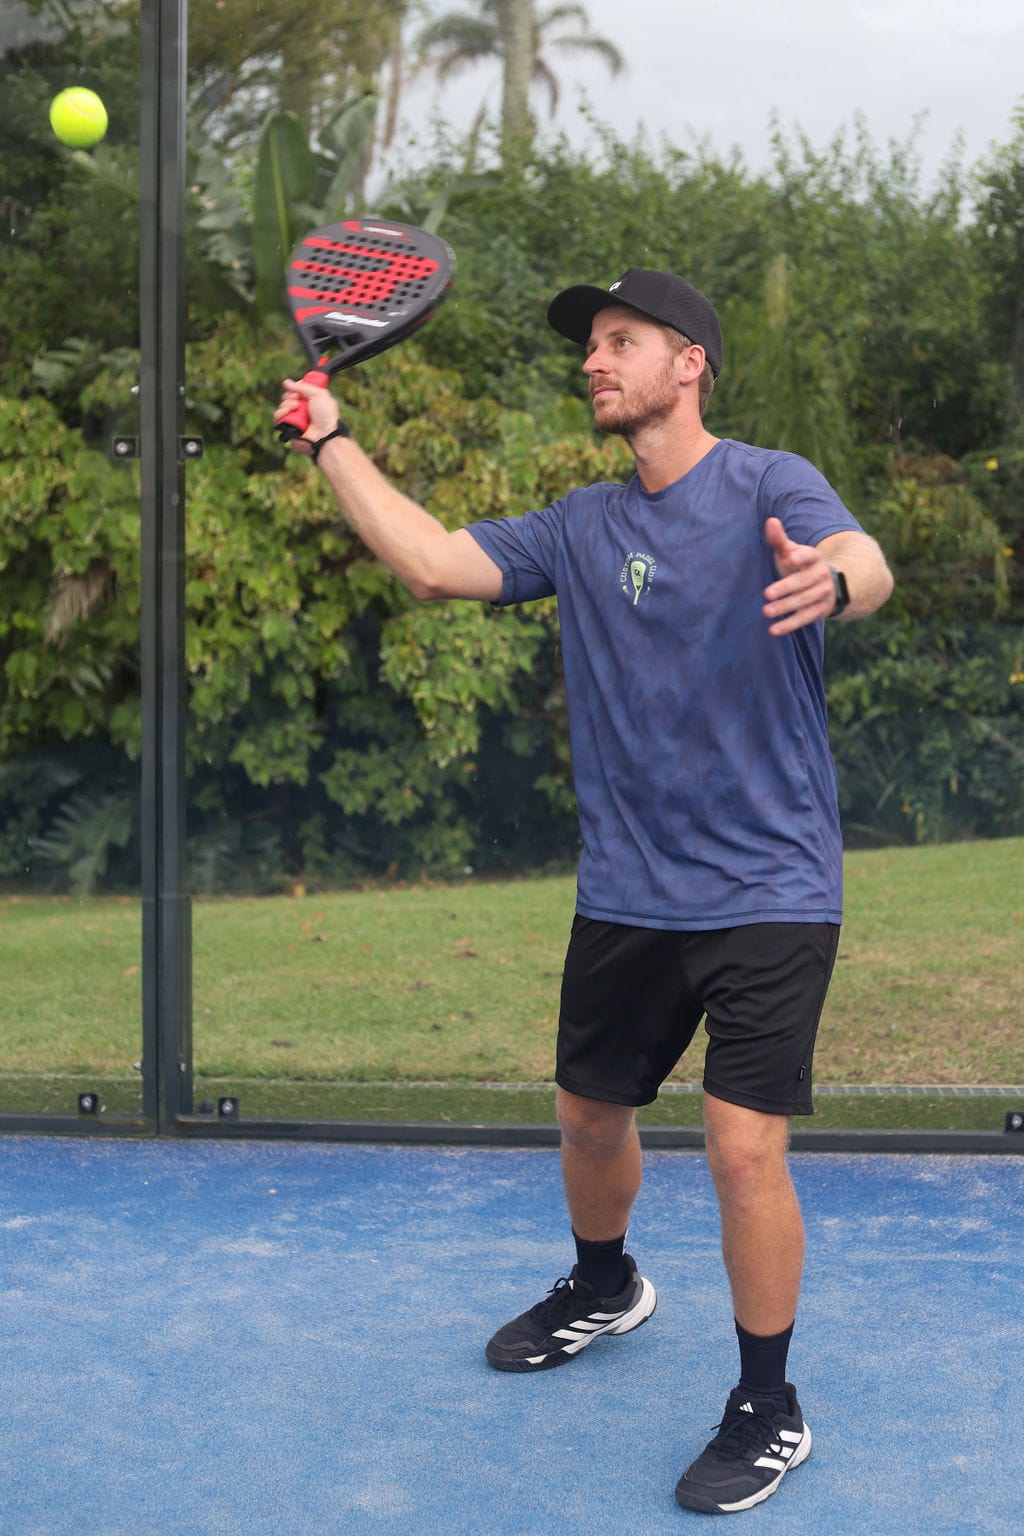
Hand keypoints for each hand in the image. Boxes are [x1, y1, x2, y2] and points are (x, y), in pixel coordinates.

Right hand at [274, 376, 339, 451]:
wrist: (324, 434)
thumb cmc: (326, 415)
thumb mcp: (319, 394)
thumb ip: (303, 386)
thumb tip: (286, 382)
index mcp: (312, 400)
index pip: (298, 389)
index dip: (296, 387)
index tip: (299, 389)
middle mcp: (303, 409)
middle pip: (288, 396)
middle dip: (291, 395)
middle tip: (297, 399)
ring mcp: (295, 418)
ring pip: (282, 405)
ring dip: (287, 404)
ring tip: (295, 408)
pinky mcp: (288, 427)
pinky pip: (278, 417)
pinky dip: (281, 414)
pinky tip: (287, 414)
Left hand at [762, 517, 835, 634]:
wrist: (827, 584)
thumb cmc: (799, 565)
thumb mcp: (790, 551)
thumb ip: (779, 539)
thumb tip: (770, 521)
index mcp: (814, 558)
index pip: (810, 555)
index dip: (802, 556)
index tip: (791, 558)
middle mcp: (821, 575)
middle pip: (803, 582)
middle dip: (786, 588)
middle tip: (767, 594)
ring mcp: (822, 594)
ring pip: (803, 601)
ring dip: (785, 607)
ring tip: (766, 612)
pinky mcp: (820, 611)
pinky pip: (805, 618)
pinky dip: (790, 624)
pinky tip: (773, 630)